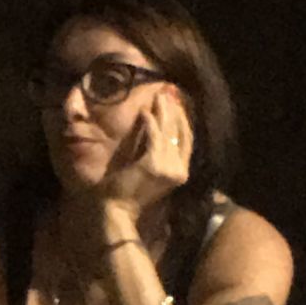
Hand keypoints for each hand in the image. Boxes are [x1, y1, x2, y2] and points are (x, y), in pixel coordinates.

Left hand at [98, 86, 192, 218]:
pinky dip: (149, 122)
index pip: (187, 141)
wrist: (118, 210)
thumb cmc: (130, 193)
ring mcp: (167, 167)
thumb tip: (161, 133)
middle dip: (175, 112)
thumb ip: (161, 157)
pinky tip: (144, 112)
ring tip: (158, 98)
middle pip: (180, 133)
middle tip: (168, 94)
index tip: (177, 105)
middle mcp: (178, 170)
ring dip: (163, 112)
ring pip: (168, 132)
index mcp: (180, 173)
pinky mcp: (152, 163)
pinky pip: (153, 136)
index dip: (183, 121)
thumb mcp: (152, 175)